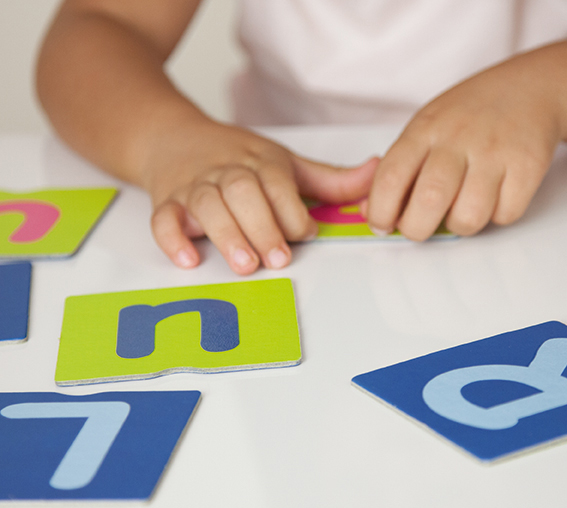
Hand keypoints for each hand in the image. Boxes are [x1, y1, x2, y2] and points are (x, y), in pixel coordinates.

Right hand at [147, 119, 377, 273]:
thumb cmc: (234, 155)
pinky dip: (173, 238)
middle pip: (242, 192)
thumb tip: (375, 172)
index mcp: (258, 161)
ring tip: (245, 264)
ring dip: (226, 234)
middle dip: (262, 226)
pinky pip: (163, 218)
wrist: (171, 137)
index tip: (306, 234)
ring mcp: (193, 187)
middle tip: (277, 259)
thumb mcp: (283, 161)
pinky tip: (189, 258)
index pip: (277, 182)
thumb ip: (328, 177)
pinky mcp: (167, 202)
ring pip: (207, 205)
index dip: (292, 209)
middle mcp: (225, 171)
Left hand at [365, 43, 566, 239]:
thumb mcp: (423, 129)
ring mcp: (495, 151)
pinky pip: (504, 215)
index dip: (380, 212)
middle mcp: (458, 138)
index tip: (381, 225)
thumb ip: (398, 169)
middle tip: (418, 227)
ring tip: (459, 208)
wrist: (528, 87)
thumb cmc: (466, 117)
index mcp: (424, 130)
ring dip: (458, 225)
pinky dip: (495, 216)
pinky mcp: (528, 165)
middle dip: (416, 229)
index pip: (390, 178)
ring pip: (467, 217)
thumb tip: (371, 210)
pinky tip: (492, 196)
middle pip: (428, 202)